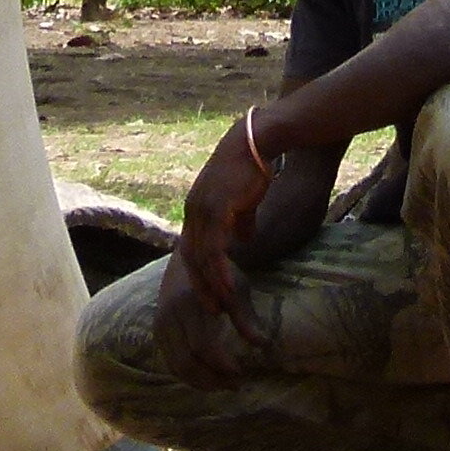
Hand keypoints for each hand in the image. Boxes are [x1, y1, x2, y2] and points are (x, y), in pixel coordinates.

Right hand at [146, 250, 257, 387]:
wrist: (186, 262)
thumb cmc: (216, 277)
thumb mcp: (235, 289)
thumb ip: (245, 316)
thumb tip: (262, 343)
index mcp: (188, 303)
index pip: (201, 345)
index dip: (221, 364)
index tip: (241, 372)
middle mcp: (169, 317)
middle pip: (186, 361)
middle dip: (211, 379)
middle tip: (235, 385)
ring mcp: (161, 327)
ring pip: (177, 367)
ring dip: (201, 382)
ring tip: (224, 385)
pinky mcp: (159, 334)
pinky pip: (171, 363)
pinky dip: (189, 376)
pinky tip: (209, 378)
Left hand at [160, 112, 278, 378]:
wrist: (258, 140)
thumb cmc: (253, 165)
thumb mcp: (243, 199)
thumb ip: (240, 221)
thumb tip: (244, 240)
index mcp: (197, 208)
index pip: (193, 248)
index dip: (201, 272)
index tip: (211, 293)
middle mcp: (193, 210)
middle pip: (191, 257)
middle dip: (201, 286)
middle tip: (212, 310)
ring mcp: (202, 210)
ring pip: (201, 258)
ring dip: (210, 285)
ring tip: (221, 307)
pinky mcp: (215, 210)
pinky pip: (214, 250)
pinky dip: (219, 273)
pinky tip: (229, 289)